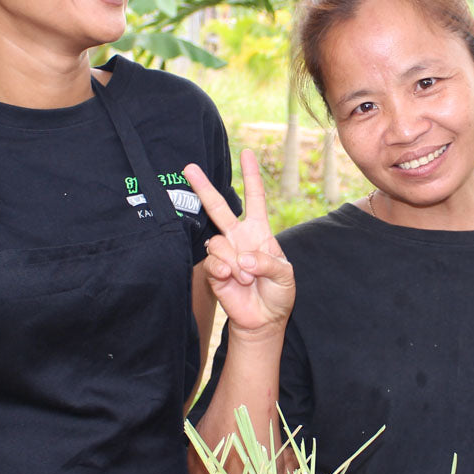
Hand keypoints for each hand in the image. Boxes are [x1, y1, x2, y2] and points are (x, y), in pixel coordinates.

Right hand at [184, 149, 294, 335]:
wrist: (263, 319)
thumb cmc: (278, 293)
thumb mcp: (285, 275)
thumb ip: (267, 262)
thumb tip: (242, 258)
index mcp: (259, 232)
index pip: (255, 199)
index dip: (251, 177)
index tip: (247, 154)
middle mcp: (238, 238)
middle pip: (218, 208)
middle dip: (204, 188)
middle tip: (189, 167)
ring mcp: (225, 254)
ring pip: (217, 243)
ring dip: (234, 261)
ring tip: (247, 277)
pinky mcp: (214, 271)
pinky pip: (213, 262)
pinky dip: (224, 271)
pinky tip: (233, 280)